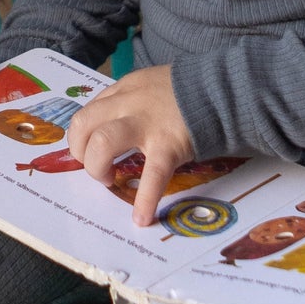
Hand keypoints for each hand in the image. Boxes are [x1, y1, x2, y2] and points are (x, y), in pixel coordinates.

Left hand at [67, 65, 192, 226]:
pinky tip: (142, 218)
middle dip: (80, 151)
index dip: (83, 136)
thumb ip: (131, 102)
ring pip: (103, 143)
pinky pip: (152, 175)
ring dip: (97, 167)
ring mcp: (148, 124)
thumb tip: (113, 127)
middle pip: (84, 124)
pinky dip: (145, 200)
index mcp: (125, 90)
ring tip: (109, 181)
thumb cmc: (189, 91)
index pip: (89, 112)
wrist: (224, 89)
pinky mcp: (169, 145)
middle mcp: (129, 104)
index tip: (89, 151)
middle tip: (97, 167)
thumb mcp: (152, 85)